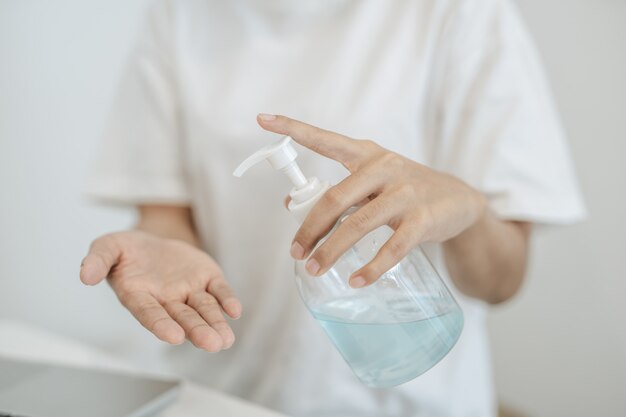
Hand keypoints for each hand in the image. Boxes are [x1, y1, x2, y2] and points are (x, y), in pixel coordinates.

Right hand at [80, 230, 241, 351]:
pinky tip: (235, 311)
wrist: (152, 241)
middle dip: (198, 331)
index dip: (161, 325)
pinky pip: (219, 292)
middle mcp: (166, 299)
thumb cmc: (126, 250)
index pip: (150, 314)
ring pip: (204, 310)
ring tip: (226, 341)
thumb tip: (84, 275)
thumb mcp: (108, 247)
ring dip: (216, 324)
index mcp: (140, 296)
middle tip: (212, 345)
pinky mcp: (207, 279)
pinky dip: (227, 301)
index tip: (174, 337)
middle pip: (183, 318)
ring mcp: (189, 291)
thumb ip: (97, 260)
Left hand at [257, 114, 486, 287]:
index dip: (294, 129)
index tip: (262, 119)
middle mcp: (384, 168)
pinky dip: (371, 267)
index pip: (326, 140)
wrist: (458, 200)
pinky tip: (356, 280)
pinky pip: (392, 247)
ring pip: (358, 224)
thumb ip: (336, 192)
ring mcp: (405, 193)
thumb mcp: (371, 183)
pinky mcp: (423, 219)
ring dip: (331, 251)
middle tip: (295, 252)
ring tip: (314, 269)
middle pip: (334, 198)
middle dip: (309, 229)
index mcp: (366, 155)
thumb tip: (287, 205)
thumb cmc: (403, 191)